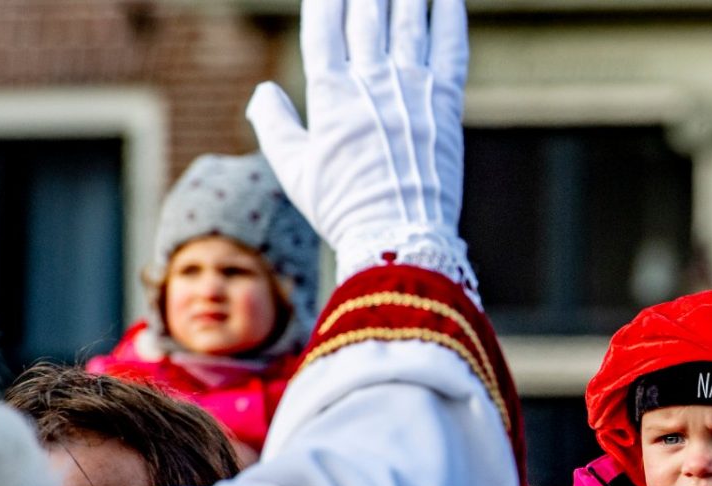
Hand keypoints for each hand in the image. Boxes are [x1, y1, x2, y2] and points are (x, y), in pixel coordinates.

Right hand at [248, 0, 468, 282]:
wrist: (397, 237)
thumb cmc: (342, 209)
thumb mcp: (294, 170)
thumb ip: (274, 125)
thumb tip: (262, 92)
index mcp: (330, 93)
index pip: (324, 25)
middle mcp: (371, 81)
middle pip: (368, 13)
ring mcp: (411, 89)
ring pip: (408, 20)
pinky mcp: (445, 103)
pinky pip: (450, 47)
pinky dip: (450, 16)